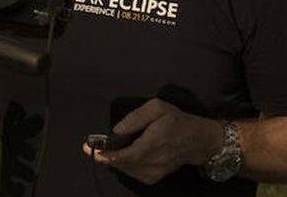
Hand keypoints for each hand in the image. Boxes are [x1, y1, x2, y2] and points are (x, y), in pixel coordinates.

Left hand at [82, 99, 223, 184]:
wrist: (197, 140)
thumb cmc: (176, 120)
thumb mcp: (158, 107)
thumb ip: (136, 117)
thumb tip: (116, 130)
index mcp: (154, 142)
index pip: (123, 154)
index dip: (104, 153)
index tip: (89, 148)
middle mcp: (153, 161)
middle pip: (121, 163)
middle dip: (107, 155)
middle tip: (98, 146)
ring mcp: (153, 172)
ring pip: (125, 169)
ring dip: (117, 160)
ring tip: (117, 147)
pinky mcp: (153, 178)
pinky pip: (132, 173)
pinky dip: (126, 164)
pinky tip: (129, 154)